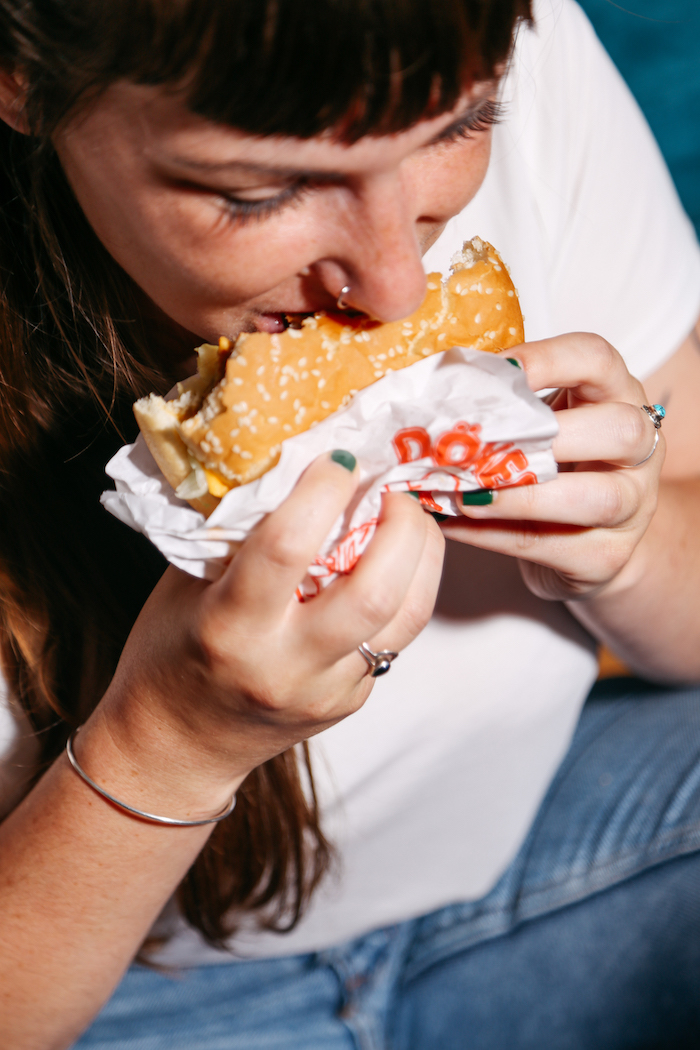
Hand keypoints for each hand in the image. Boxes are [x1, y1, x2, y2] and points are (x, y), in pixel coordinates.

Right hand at [97, 451, 443, 795]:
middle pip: (374, 591)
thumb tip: (293, 469)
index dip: (322, 490)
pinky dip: (406, 588)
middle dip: (400, 524)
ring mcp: (327, 690)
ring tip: (409, 517)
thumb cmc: (168, 655)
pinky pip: (395, 637)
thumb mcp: (186, 586)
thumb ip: (238, 535)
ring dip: (422, 555)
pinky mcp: (352, 700)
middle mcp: (287, 665)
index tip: (339, 458)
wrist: (175, 748)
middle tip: (393, 487)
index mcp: (231, 628)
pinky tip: (394, 560)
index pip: (288, 548)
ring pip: (406, 617)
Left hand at [441, 334, 664, 601]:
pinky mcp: (607, 556)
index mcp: (618, 396)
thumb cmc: (556, 466)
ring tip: (464, 494)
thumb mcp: (542, 422)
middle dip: (550, 434)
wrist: (588, 541)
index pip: (597, 360)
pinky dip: (493, 534)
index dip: (547, 360)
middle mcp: (640, 449)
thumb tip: (431, 399)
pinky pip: (550, 544)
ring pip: (598, 498)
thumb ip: (506, 406)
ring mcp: (634, 506)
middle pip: (620, 430)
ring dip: (521, 496)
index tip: (495, 371)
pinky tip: (453, 523)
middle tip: (484, 442)